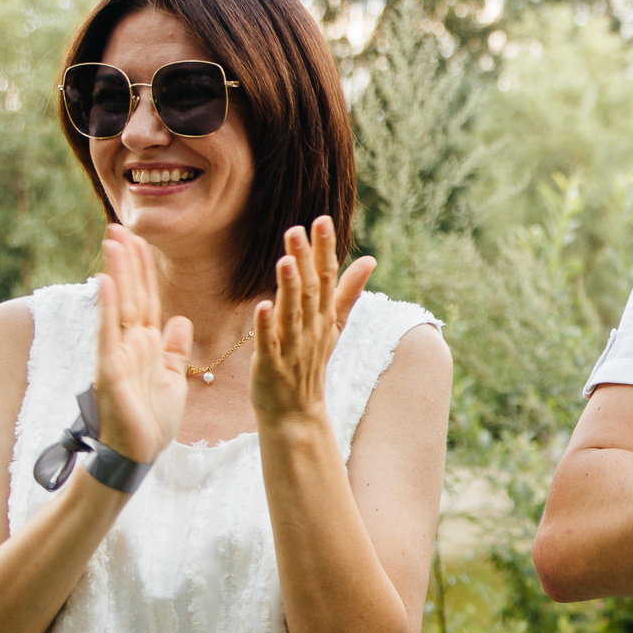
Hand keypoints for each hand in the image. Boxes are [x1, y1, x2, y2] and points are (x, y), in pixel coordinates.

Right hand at [93, 226, 192, 463]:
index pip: (147, 299)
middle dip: (127, 261)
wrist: (136, 455)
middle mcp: (130, 344)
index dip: (144, 271)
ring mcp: (117, 355)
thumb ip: (174, 349)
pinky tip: (105, 282)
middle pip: (131, 295)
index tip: (139, 241)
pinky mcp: (108, 371)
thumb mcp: (173, 379)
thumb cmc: (151, 421)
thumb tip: (179, 319)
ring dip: (116, 274)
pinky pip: (108, 334)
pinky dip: (107, 308)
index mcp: (147, 346)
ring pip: (119, 306)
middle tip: (118, 226)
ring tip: (112, 241)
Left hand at [250, 216, 375, 429]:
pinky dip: (267, 327)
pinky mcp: (271, 366)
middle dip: (305, 260)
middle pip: (309, 290)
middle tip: (297, 229)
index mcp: (323, 316)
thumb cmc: (309, 363)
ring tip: (285, 260)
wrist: (296, 412)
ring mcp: (292, 348)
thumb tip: (371, 259)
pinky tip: (262, 306)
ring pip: (292, 314)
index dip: (324, 249)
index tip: (321, 220)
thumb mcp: (332, 324)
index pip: (327, 278)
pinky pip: (270, 344)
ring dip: (289, 288)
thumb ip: (347, 291)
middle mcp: (311, 329)